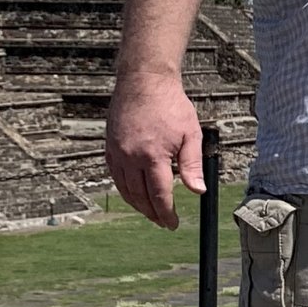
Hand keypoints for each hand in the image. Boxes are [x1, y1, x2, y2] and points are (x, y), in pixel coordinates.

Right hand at [105, 71, 204, 229]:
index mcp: (152, 156)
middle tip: (163, 222)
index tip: (172, 224)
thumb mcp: (190, 134)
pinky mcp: (109, 147)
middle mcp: (130, 157)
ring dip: (137, 204)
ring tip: (151, 212)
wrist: (144, 82)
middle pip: (139, 196)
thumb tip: (198, 191)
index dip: (166, 213)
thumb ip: (192, 165)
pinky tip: (134, 193)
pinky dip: (124, 189)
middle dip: (152, 213)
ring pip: (124, 189)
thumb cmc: (171, 105)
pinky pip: (115, 175)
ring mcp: (116, 152)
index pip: (159, 194)